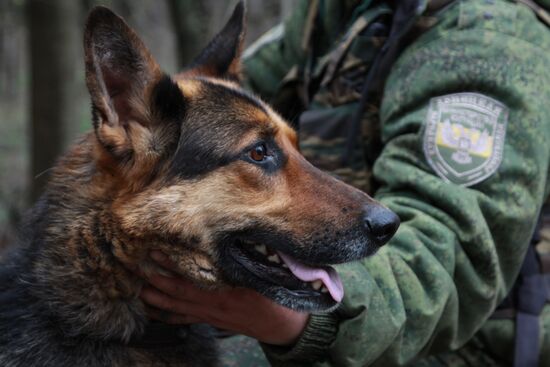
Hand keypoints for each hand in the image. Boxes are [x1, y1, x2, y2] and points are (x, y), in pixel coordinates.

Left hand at [140, 250, 309, 345]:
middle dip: (155, 281)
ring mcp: (210, 314)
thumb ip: (246, 260)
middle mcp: (213, 304)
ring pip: (177, 308)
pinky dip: (169, 316)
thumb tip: (230, 239)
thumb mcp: (265, 275)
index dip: (170, 266)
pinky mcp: (212, 320)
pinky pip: (186, 319)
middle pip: (177, 294)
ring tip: (138, 290)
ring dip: (156, 300)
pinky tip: (156, 314)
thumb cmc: (275, 298)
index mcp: (224, 291)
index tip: (155, 251)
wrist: (282, 326)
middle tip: (137, 267)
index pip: (189, 278)